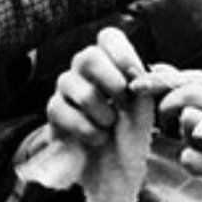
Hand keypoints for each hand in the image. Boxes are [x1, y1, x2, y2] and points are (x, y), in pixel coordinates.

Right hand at [47, 27, 146, 148]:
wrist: (113, 165)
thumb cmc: (131, 128)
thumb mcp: (146, 106)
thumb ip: (147, 86)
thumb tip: (138, 76)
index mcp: (110, 59)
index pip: (109, 37)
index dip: (122, 54)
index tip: (135, 76)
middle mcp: (84, 67)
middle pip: (88, 57)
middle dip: (112, 83)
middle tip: (124, 103)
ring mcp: (66, 87)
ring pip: (76, 87)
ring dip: (103, 113)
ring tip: (111, 125)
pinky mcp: (54, 111)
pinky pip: (62, 112)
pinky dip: (88, 130)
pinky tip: (99, 138)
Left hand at [155, 68, 201, 201]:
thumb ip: (192, 91)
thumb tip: (159, 67)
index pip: (197, 77)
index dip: (162, 80)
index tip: (137, 86)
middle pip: (192, 94)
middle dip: (168, 105)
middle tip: (164, 122)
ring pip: (191, 121)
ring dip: (183, 136)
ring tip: (197, 146)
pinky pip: (191, 157)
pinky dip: (189, 162)